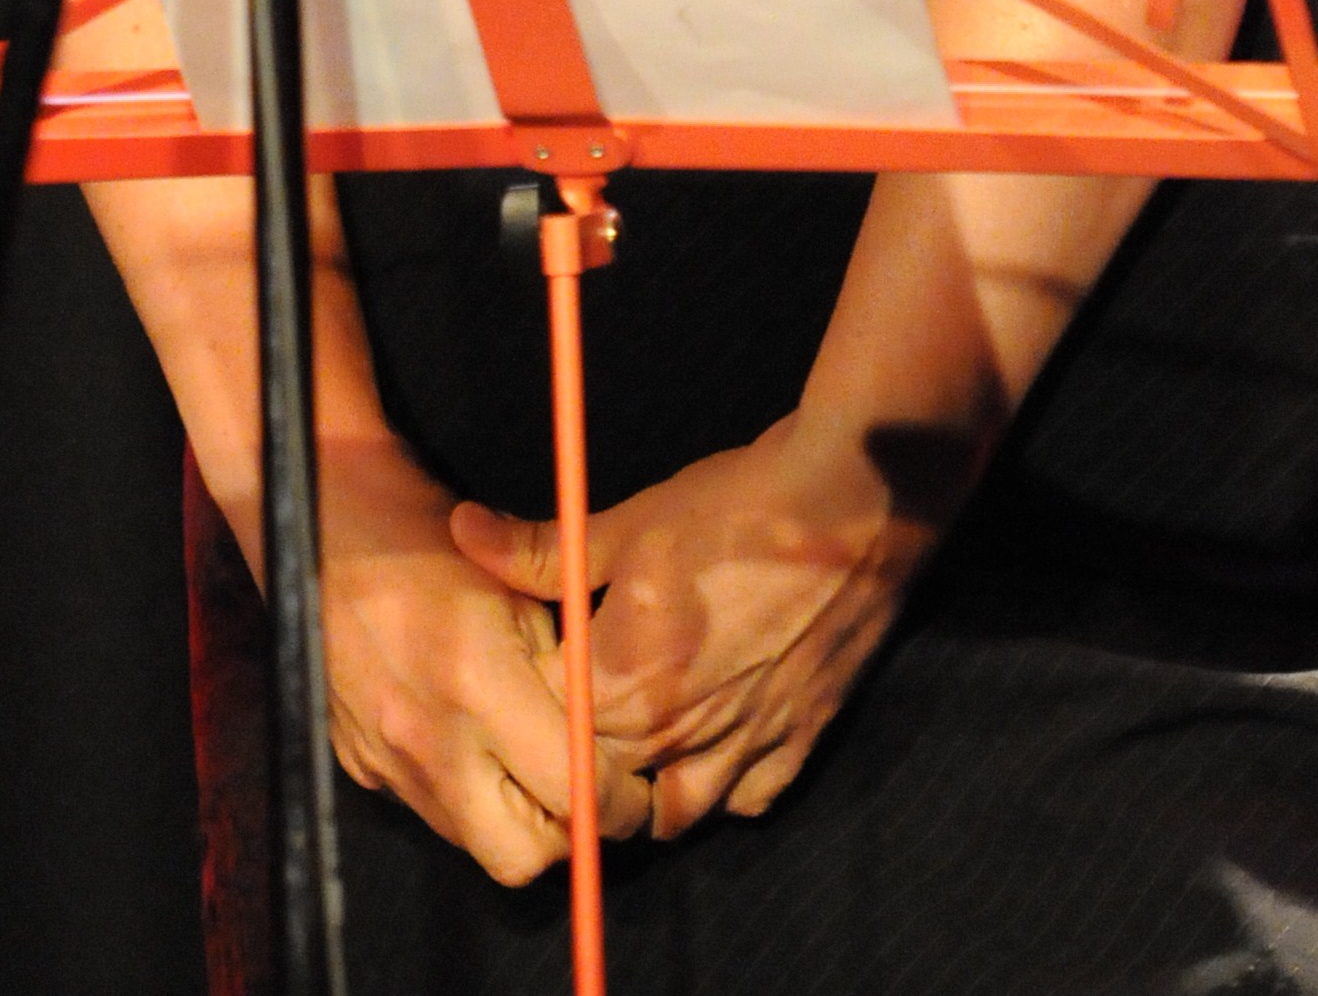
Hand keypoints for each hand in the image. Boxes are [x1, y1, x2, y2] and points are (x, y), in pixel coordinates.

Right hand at [320, 427, 652, 882]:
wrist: (324, 525)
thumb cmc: (427, 539)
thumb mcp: (516, 587)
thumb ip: (563, 670)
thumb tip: (600, 729)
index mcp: (478, 686)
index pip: (570, 789)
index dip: (613, 801)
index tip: (630, 791)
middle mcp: (429, 741)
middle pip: (519, 856)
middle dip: (559, 833)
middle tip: (576, 786)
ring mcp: (388, 762)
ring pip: (471, 842)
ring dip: (508, 818)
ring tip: (522, 757)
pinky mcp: (360, 766)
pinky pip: (428, 807)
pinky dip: (460, 791)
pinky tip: (466, 737)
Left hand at [450, 408, 937, 837]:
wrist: (854, 502)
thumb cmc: (735, 508)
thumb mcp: (629, 523)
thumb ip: (540, 551)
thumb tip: (463, 532)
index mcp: (627, 683)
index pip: (551, 734)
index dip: (536, 706)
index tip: (541, 671)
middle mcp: (681, 733)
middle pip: (605, 785)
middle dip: (584, 756)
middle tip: (581, 708)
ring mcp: (746, 747)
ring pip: (674, 814)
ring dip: (649, 789)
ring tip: (637, 745)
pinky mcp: (799, 743)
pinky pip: (747, 802)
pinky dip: (724, 789)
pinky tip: (712, 747)